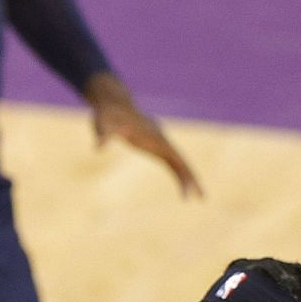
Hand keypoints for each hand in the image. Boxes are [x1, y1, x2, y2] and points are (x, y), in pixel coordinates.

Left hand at [85, 75, 202, 197]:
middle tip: (202, 198)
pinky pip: (171, 162)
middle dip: (192, 179)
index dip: (183, 174)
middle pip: (182, 161)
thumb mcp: (103, 124)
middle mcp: (162, 140)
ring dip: (189, 178)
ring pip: (180, 162)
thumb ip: (104, 135)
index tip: (187, 193)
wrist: (114, 103)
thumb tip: (98, 147)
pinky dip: (179, 174)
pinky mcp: (155, 146)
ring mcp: (160, 143)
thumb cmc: (107, 115)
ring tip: (200, 197)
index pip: (175, 159)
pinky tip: (183, 187)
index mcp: (155, 137)